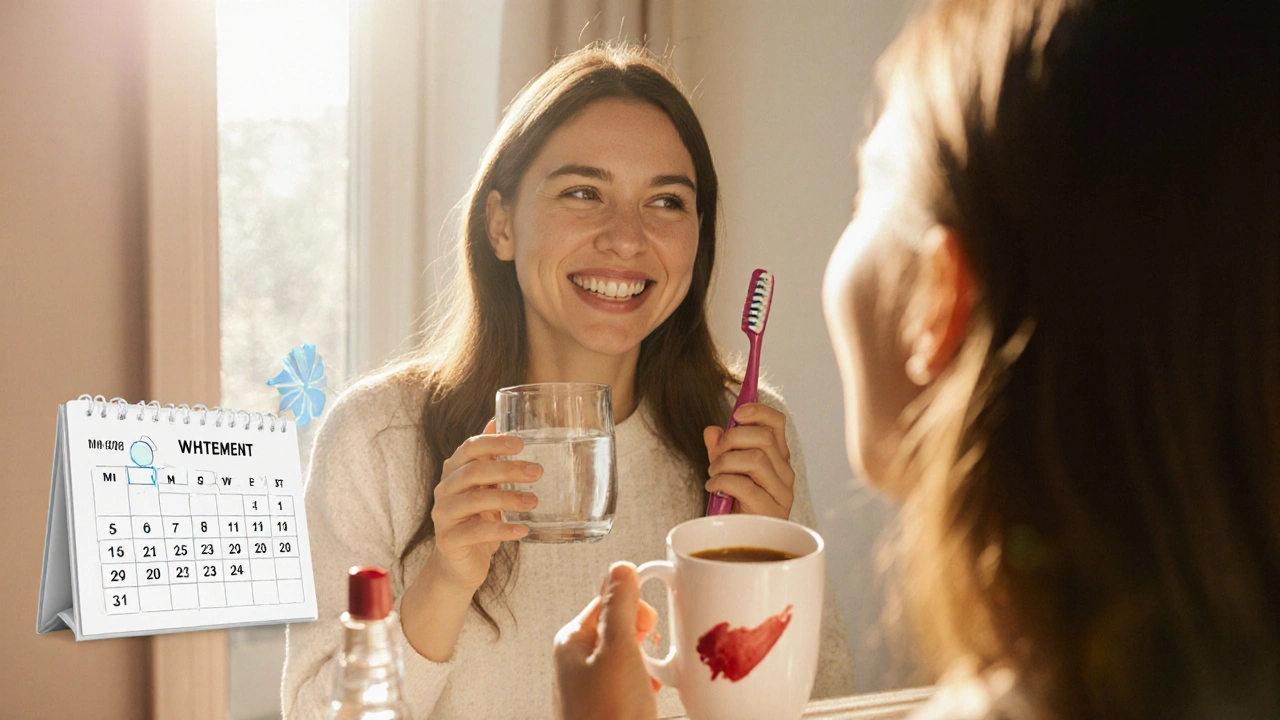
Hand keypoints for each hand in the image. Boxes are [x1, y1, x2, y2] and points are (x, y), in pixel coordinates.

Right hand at [429, 419, 541, 589]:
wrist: (460, 563)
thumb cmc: (477, 518)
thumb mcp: (485, 486)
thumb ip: (489, 456)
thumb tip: (497, 418)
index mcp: (454, 471)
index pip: (470, 447)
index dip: (494, 442)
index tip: (522, 443)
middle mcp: (444, 489)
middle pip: (474, 471)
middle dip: (508, 469)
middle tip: (537, 471)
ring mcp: (443, 515)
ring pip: (475, 500)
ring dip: (508, 499)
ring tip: (534, 501)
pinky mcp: (448, 541)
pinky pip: (476, 532)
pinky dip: (502, 530)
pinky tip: (522, 530)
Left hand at [553, 562, 659, 719]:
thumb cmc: (608, 718)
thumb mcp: (619, 651)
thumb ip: (620, 606)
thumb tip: (620, 568)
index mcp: (572, 640)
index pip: (607, 599)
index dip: (636, 607)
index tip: (654, 619)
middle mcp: (576, 662)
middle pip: (619, 626)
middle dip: (646, 635)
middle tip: (655, 651)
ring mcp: (591, 687)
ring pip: (629, 655)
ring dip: (649, 660)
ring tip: (655, 675)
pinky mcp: (607, 707)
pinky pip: (632, 681)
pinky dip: (647, 682)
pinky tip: (654, 693)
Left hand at [703, 402, 794, 518]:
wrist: (738, 543)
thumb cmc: (734, 505)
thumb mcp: (724, 471)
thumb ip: (720, 450)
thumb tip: (712, 431)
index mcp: (777, 458)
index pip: (777, 423)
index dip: (758, 411)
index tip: (737, 413)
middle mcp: (785, 472)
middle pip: (763, 437)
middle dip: (732, 439)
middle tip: (715, 453)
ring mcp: (781, 492)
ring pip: (755, 458)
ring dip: (725, 462)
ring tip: (713, 473)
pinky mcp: (771, 510)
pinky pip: (744, 485)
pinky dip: (722, 482)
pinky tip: (713, 488)